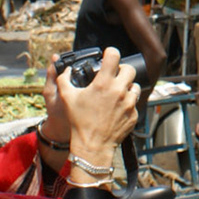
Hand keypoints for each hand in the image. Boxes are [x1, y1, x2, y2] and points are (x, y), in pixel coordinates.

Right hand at [47, 47, 138, 169]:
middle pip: (129, 69)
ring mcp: (129, 103)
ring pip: (134, 86)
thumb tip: (64, 69)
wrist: (93, 146)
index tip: (108, 56)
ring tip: (116, 93)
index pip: (114, 56)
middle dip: (121, 70)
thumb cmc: (79, 122)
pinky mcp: (134, 115)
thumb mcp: (67, 98)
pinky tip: (117, 109)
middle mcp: (119, 91)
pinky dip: (127, 103)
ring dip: (126, 87)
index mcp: (104, 83)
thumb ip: (64, 79)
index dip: (110, 53)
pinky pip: (134, 103)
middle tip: (113, 76)